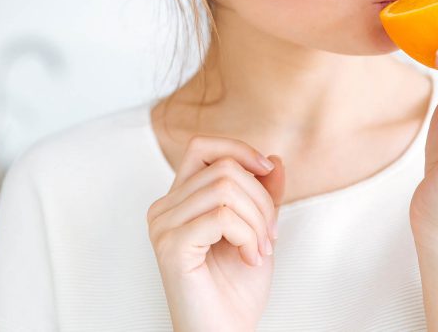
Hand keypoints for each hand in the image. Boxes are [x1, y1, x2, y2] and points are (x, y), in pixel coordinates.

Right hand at [147, 136, 285, 331]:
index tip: (268, 171)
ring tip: (260, 250)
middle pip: (223, 167)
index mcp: (179, 200)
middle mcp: (163, 208)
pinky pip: (222, 217)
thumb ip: (262, 195)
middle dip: (261, 199)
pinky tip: (250, 259)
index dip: (239, 149)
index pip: (203, 146)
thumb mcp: (258, 231)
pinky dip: (248, 235)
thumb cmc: (235, 291)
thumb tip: (274, 159)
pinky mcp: (171, 245)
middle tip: (270, 238)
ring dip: (258, 220)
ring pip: (226, 188)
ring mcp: (163, 226)